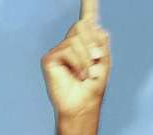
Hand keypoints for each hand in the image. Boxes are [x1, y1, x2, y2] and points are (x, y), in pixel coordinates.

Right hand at [40, 0, 110, 134]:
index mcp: (85, 44)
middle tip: (95, 62)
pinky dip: (79, 63)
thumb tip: (100, 29)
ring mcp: (59, 50)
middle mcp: (70, 43)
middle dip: (93, 45)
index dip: (89, 5)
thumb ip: (101, 46)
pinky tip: (79, 75)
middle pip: (83, 26)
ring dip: (88, 59)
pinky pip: (68, 50)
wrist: (83, 106)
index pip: (87, 20)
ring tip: (87, 74)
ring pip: (77, 40)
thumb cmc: (93, 88)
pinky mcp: (50, 58)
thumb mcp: (103, 65)